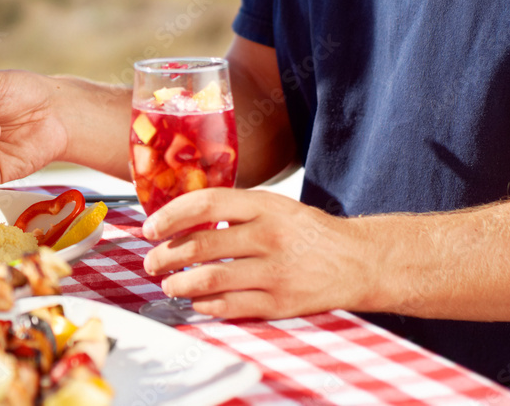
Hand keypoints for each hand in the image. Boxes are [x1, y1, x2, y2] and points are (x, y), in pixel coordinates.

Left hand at [142, 188, 372, 319]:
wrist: (359, 260)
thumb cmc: (306, 231)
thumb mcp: (273, 205)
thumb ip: (232, 210)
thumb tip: (178, 219)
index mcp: (263, 205)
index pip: (205, 204)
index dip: (170, 216)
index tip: (150, 228)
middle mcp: (269, 235)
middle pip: (202, 245)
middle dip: (166, 255)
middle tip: (150, 262)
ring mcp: (276, 271)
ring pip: (211, 279)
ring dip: (180, 283)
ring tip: (168, 284)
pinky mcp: (281, 302)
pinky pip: (231, 306)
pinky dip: (206, 305)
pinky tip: (196, 301)